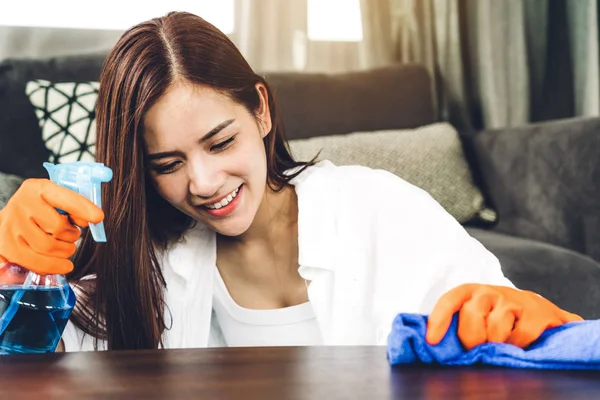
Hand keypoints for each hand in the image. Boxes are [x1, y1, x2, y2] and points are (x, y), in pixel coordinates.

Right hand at [0, 178, 103, 274]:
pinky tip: (59, 263)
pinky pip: (35, 263)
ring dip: (64, 252)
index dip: (83, 208)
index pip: (64, 198)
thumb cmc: (40, 208)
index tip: (98, 217)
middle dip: (72, 236)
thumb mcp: (56, 198)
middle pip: (58, 228)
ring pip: (48, 248)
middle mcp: (22, 205)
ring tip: (65, 248)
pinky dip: (52, 266)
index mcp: (38, 189)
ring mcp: (11, 226)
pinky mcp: (6, 246)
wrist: (11, 216)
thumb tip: (90, 220)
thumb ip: (75, 206)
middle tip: (72, 235)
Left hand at [426, 283, 582, 348]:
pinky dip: (516, 346)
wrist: (541, 312)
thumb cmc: (500, 317)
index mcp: (470, 292)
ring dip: (496, 343)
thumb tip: (436, 344)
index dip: (438, 319)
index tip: (432, 340)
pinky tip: (519, 343)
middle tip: (479, 346)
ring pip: (495, 329)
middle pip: (472, 316)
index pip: (449, 300)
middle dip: (471, 339)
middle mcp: (490, 291)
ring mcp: (513, 299)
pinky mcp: (536, 312)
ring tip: (502, 342)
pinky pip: (519, 336)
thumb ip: (460, 324)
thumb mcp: (478, 315)